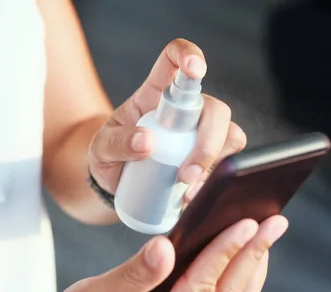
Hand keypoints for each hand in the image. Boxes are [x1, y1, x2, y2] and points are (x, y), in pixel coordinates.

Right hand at [44, 216, 287, 291]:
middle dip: (252, 256)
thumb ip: (135, 272)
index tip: (246, 224)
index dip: (224, 254)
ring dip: (252, 267)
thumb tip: (166, 247)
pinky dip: (240, 278)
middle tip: (274, 223)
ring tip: (267, 234)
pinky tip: (246, 255)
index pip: (201, 290)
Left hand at [88, 38, 245, 200]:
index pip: (174, 60)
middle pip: (214, 109)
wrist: (114, 184)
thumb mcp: (101, 149)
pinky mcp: (206, 162)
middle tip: (185, 174)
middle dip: (209, 139)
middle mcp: (185, 111)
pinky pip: (224, 165)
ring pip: (229, 136)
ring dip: (214, 162)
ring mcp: (199, 136)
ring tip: (186, 187)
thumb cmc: (108, 157)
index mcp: (155, 94)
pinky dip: (213, 182)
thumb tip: (147, 143)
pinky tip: (190, 197)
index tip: (195, 69)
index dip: (189, 55)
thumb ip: (117, 143)